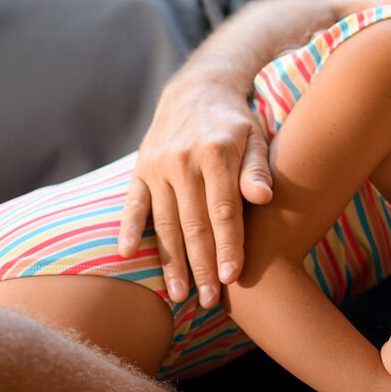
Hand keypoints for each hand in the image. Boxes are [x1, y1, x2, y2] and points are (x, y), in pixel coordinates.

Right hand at [116, 79, 273, 306]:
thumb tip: (263, 197)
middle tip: (208, 300)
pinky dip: (129, 228)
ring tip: (179, 294)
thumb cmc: (236, 123)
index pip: (223, 210)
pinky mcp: (140, 169)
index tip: (232, 277)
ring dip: (171, 261)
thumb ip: (258, 168)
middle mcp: (183, 161)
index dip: (227, 246)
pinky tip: (128, 255)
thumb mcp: (256, 137)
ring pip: (164, 222)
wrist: (198, 91)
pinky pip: (132, 203)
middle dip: (202, 265)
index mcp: (216, 153)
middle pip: (193, 223)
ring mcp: (157, 166)